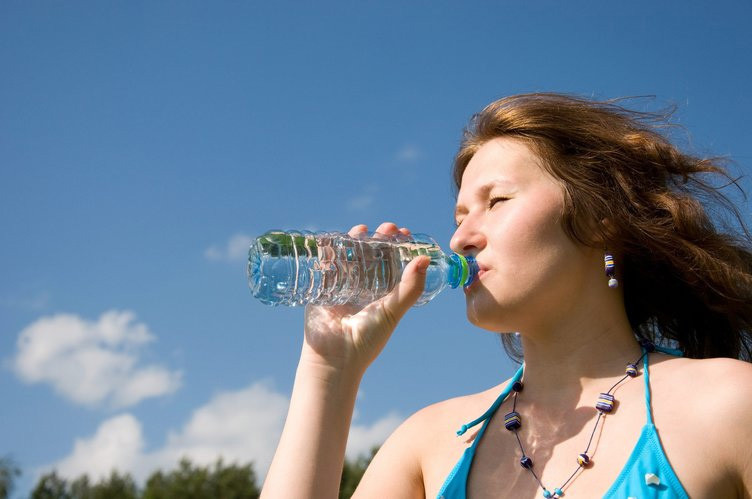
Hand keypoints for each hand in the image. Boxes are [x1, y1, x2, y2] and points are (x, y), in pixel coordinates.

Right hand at [302, 222, 429, 373]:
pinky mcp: (322, 289)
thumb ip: (410, 288)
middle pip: (372, 256)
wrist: (336, 357)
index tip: (404, 233)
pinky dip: (330, 250)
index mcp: (383, 294)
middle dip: (379, 240)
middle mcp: (364, 289)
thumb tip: (425, 260)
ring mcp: (343, 287)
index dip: (399, 247)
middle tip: (388, 228)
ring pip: (350, 257)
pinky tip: (335, 238)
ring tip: (362, 230)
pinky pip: (326, 265)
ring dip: (356, 241)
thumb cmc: (368, 338)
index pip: (393, 263)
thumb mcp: (393, 311)